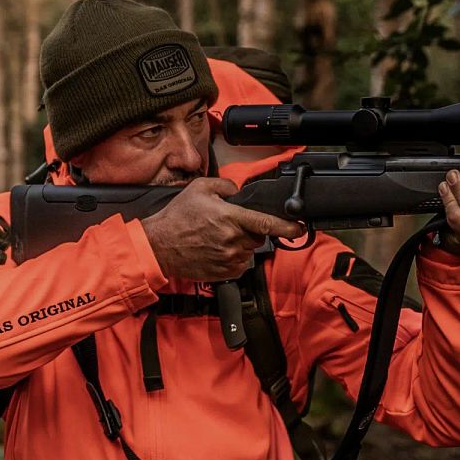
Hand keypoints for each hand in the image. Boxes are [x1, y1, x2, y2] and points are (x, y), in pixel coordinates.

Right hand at [140, 177, 305, 282]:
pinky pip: (240, 265)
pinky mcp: (224, 273)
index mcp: (230, 218)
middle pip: (258, 236)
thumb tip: (238, 191)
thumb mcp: (199, 188)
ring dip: (241, 244)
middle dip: (251, 229)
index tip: (300, 228)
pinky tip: (217, 250)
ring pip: (249, 251)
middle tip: (230, 225)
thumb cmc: (177, 219)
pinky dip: (234, 258)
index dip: (287, 226)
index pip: (266, 223)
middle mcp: (232, 240)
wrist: (158, 246)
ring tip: (218, 238)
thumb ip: (226, 185)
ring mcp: (229, 258)